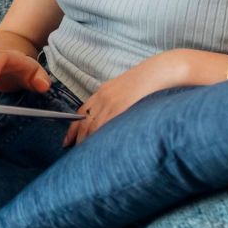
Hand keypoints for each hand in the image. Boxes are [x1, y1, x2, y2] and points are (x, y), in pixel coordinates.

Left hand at [62, 49, 187, 148]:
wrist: (159, 71)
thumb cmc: (146, 82)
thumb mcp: (124, 89)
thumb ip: (114, 101)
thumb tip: (111, 118)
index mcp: (103, 92)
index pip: (81, 112)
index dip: (74, 128)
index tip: (68, 140)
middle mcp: (103, 98)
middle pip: (84, 122)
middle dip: (77, 138)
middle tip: (73, 151)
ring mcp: (112, 103)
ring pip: (93, 126)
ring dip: (87, 141)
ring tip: (84, 155)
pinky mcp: (121, 108)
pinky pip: (106, 126)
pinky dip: (100, 138)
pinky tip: (98, 148)